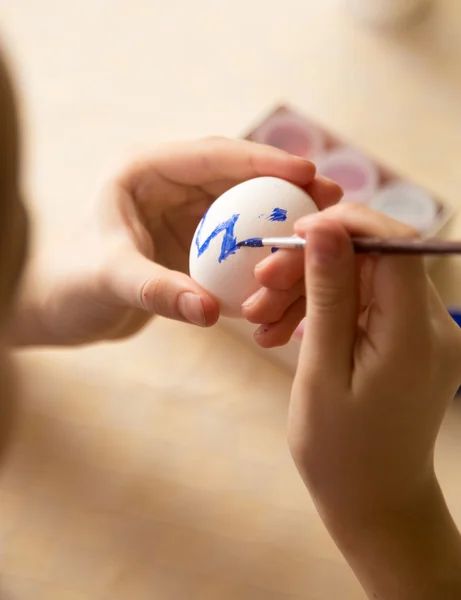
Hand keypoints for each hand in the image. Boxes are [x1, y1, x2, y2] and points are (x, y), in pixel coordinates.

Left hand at [10, 138, 341, 345]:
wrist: (65, 307)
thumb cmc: (73, 285)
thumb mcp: (109, 281)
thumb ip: (157, 291)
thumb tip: (211, 311)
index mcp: (143, 170)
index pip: (211, 155)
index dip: (261, 160)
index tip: (307, 172)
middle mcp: (170, 184)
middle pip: (239, 176)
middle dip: (286, 185)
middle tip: (332, 197)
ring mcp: (186, 212)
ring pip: (245, 207)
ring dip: (282, 217)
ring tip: (325, 226)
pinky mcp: (195, 240)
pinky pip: (239, 238)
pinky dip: (265, 247)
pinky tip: (294, 258)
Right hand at [249, 203, 460, 598]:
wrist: (373, 501)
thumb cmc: (340, 451)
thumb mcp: (322, 372)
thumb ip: (327, 296)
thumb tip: (324, 229)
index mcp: (416, 334)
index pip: (395, 245)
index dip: (346, 225)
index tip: (293, 233)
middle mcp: (433, 326)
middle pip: (373, 261)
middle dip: (312, 265)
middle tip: (259, 288)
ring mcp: (423, 334)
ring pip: (363, 282)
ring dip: (309, 290)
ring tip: (260, 320)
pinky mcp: (408, 342)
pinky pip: (364, 307)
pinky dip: (323, 310)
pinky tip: (284, 330)